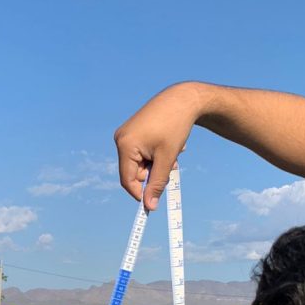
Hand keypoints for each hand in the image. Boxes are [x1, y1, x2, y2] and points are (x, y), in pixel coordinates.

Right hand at [114, 82, 201, 210]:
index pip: (127, 180)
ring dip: (156, 163)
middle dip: (152, 173)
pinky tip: (167, 144)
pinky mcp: (133, 130)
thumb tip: (150, 206)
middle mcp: (121, 138)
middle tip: (171, 166)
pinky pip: (140, 152)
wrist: (184, 98)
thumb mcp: (167, 159)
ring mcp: (126, 133)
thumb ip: (157, 184)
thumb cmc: (175, 127)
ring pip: (139, 162)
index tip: (154, 202)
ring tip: (173, 152)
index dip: (140, 193)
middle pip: (133, 171)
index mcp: (125, 145)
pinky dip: (154, 154)